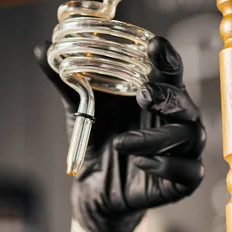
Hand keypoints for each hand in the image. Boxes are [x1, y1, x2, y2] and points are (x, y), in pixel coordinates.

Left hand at [34, 36, 205, 231]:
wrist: (93, 186)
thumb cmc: (97, 140)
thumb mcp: (79, 110)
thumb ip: (67, 81)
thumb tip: (41, 48)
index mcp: (157, 93)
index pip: (170, 70)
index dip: (166, 57)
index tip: (154, 45)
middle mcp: (176, 118)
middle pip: (185, 100)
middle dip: (167, 96)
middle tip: (143, 96)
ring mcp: (184, 148)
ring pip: (189, 136)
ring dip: (155, 138)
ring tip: (122, 143)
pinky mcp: (184, 178)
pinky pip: (190, 171)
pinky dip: (165, 166)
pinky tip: (140, 164)